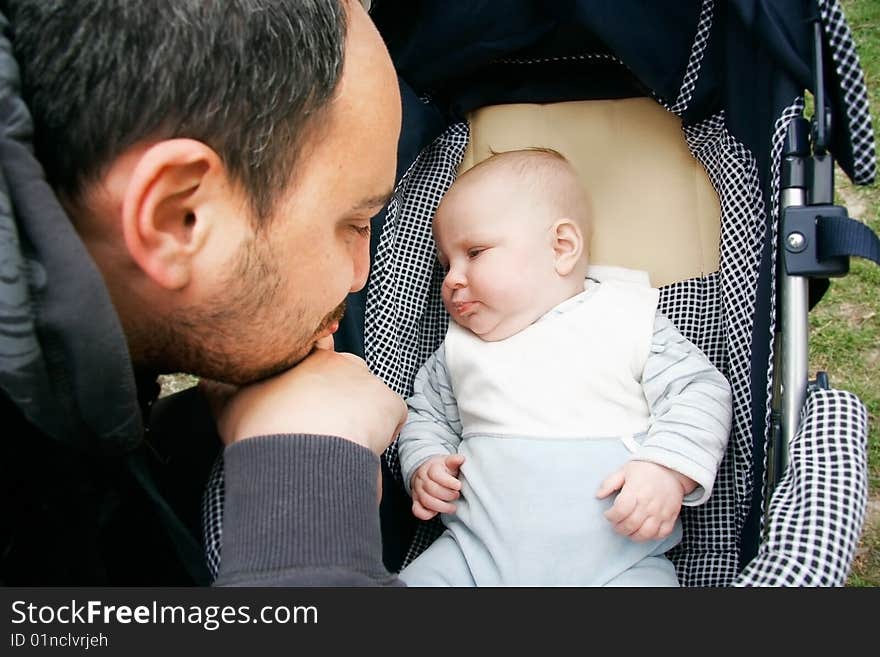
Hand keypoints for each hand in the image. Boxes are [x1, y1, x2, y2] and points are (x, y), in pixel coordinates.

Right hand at [216, 348, 406, 456]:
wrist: (297, 456)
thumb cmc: (261, 432)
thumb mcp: (228, 404)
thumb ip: (219, 386)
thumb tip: (207, 380)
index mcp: (300, 357)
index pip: (312, 351)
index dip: (311, 374)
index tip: (307, 394)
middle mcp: (335, 359)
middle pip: (343, 372)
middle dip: (337, 394)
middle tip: (322, 425)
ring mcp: (365, 378)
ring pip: (367, 394)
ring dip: (360, 413)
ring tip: (340, 441)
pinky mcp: (389, 401)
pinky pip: (392, 415)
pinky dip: (384, 431)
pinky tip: (363, 447)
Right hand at [410, 454, 465, 519]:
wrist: (427, 473)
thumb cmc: (441, 469)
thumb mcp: (448, 462)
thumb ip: (454, 460)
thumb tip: (460, 459)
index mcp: (431, 468)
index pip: (436, 474)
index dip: (448, 482)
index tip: (458, 486)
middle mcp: (422, 479)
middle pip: (431, 489)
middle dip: (447, 495)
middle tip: (456, 495)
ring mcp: (418, 491)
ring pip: (426, 501)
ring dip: (442, 507)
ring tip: (452, 507)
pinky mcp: (416, 501)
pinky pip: (417, 510)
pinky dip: (427, 514)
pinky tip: (437, 512)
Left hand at [596, 461, 694, 541]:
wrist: (671, 468)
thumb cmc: (646, 469)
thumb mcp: (624, 470)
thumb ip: (609, 483)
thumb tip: (598, 495)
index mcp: (636, 491)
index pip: (620, 511)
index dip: (611, 516)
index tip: (608, 514)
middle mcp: (648, 504)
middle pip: (630, 525)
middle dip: (619, 528)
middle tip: (616, 524)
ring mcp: (661, 512)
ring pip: (646, 533)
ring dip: (633, 535)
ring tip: (628, 529)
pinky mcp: (671, 517)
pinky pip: (662, 534)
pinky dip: (651, 537)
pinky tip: (644, 531)